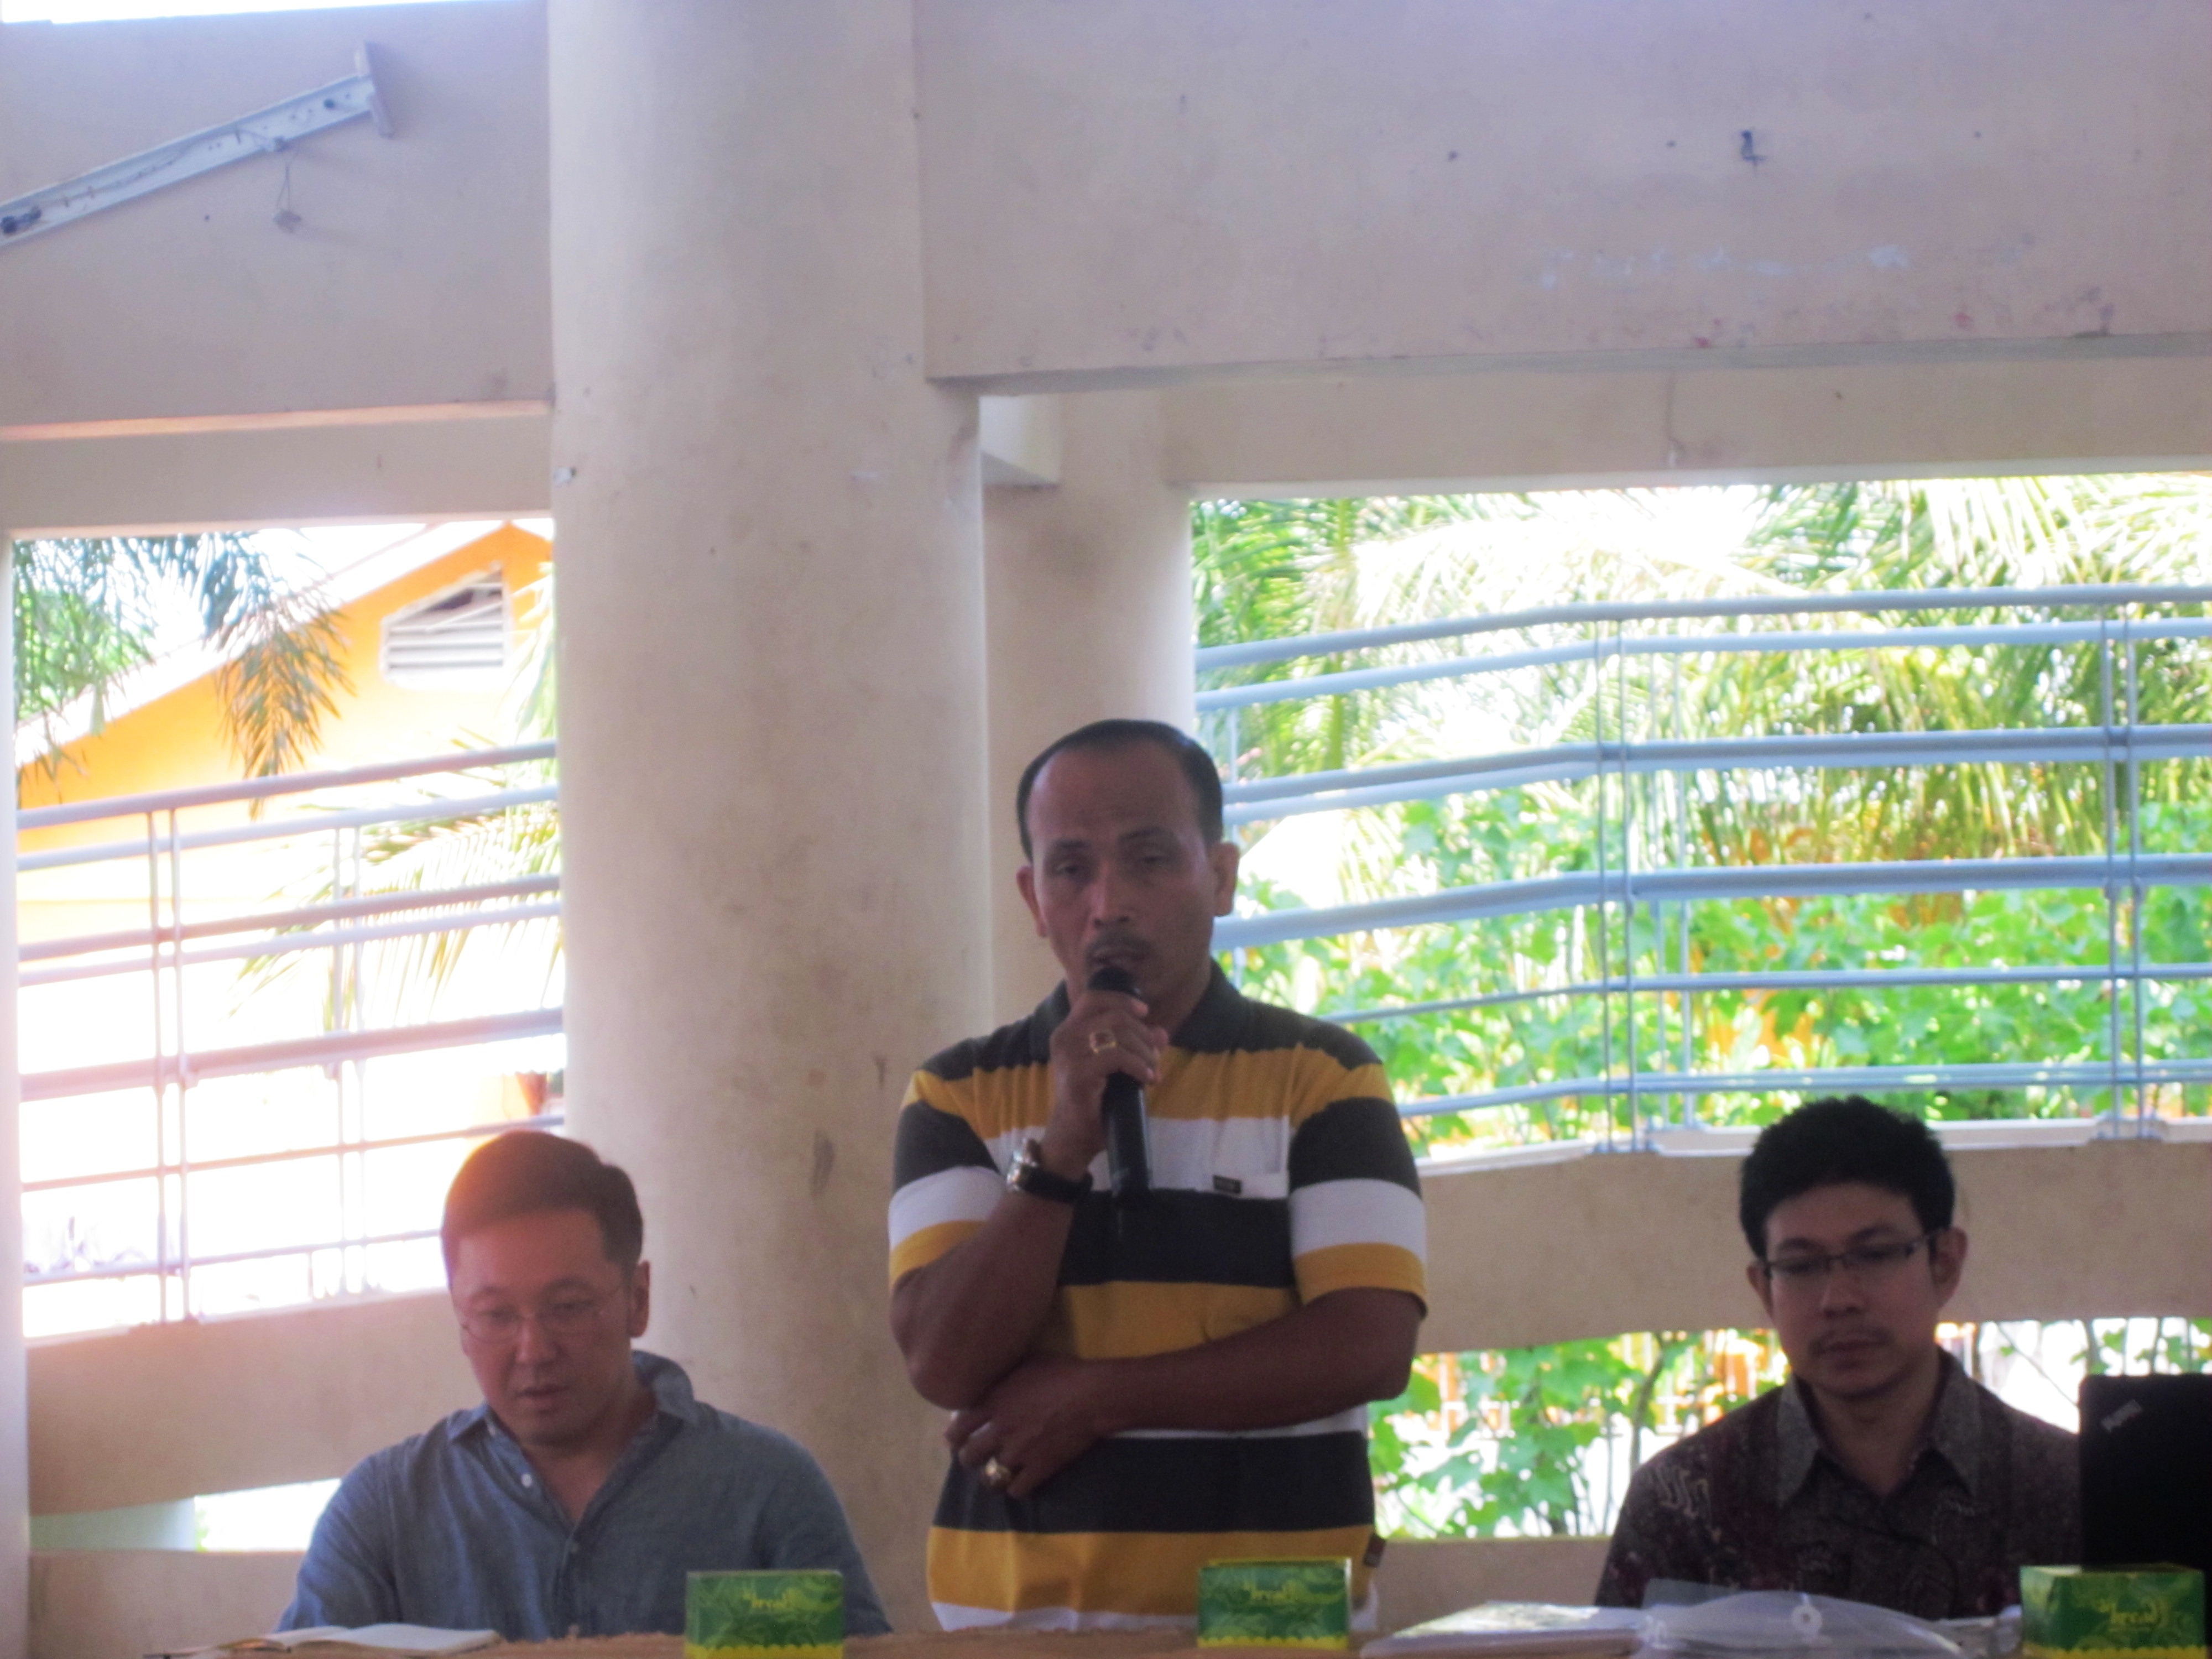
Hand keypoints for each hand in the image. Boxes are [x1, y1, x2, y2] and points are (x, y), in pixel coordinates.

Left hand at [945, 1353, 1116, 1498]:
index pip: (958, 1427)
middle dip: (968, 1458)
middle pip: (969, 1456)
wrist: (1090, 1396)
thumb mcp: (1026, 1363)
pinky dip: (1015, 1489)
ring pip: (989, 1477)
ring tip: (994, 1474)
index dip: (952, 1436)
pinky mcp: (1038, 1469)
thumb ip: (1004, 1375)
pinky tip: (1019, 1483)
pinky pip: (1017, 1490)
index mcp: (993, 1403)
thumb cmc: (1059, 1372)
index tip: (954, 1439)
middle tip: (974, 1456)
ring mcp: (1018, 1453)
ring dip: (989, 1476)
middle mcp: (999, 1431)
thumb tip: (993, 1375)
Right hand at [1038, 988, 1168, 1176]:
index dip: (1122, 999)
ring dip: (1144, 1051)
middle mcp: (1064, 1036)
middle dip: (1142, 1034)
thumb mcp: (1117, 1068)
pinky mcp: (1078, 1073)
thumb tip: (1162, 1033)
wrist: (1073, 1136)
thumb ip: (1137, 1047)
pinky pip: (1117, 1056)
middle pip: (1114, 1016)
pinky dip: (1138, 1065)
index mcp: (1069, 1030)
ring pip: (1118, 1034)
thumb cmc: (1093, 1101)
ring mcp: (1069, 1054)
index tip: (1144, 1012)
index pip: (1094, 998)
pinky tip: (1148, 1078)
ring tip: (1153, 1070)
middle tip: (1155, 1056)